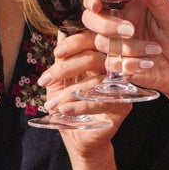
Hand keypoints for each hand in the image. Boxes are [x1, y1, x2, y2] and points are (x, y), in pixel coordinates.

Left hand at [40, 28, 129, 147]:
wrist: (79, 139)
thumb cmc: (69, 107)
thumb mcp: (59, 82)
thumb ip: (61, 59)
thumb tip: (60, 29)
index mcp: (101, 57)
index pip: (91, 41)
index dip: (74, 43)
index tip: (55, 54)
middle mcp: (114, 69)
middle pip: (93, 58)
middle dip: (66, 69)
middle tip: (45, 81)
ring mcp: (121, 87)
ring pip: (95, 82)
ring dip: (69, 93)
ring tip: (51, 104)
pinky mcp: (123, 106)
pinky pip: (100, 103)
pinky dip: (79, 106)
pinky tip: (63, 110)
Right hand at [76, 0, 168, 101]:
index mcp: (129, 4)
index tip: (96, 5)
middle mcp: (119, 22)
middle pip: (91, 19)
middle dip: (107, 26)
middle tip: (131, 31)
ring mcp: (118, 44)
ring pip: (103, 43)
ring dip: (130, 48)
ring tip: (156, 50)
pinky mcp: (119, 64)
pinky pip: (112, 65)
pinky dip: (130, 65)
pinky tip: (149, 64)